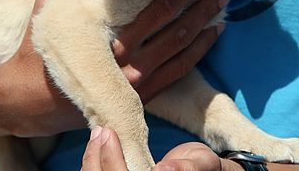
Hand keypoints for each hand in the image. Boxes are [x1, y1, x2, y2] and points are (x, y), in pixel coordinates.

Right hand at [0, 0, 224, 136]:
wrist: (28, 99)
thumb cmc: (37, 47)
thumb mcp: (46, 3)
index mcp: (107, 36)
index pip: (155, 10)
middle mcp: (127, 62)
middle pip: (175, 27)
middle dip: (198, 4)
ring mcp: (137, 83)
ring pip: (182, 50)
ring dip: (204, 25)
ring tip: (219, 5)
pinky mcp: (142, 97)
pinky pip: (179, 72)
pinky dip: (199, 51)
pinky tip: (212, 34)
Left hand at [81, 130, 241, 170]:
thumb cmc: (206, 169)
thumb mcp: (200, 166)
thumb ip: (183, 169)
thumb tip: (162, 170)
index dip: (111, 162)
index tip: (108, 133)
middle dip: (96, 159)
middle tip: (99, 131)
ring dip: (93, 161)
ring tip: (97, 134)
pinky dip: (96, 164)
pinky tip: (97, 145)